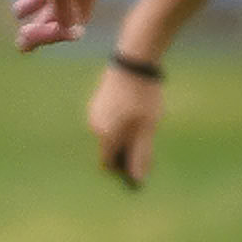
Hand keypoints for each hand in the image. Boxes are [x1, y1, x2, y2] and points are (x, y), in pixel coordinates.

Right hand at [87, 63, 164, 187]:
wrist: (134, 62)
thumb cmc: (143, 97)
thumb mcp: (147, 129)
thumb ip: (141, 155)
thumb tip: (137, 180)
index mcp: (106, 136)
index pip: (108, 164)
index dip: (123, 167)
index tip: (139, 163)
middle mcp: (94, 127)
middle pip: (108, 148)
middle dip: (125, 149)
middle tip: (146, 139)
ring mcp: (94, 112)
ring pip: (109, 134)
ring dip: (123, 134)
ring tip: (142, 120)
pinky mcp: (98, 101)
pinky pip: (108, 120)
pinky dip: (119, 122)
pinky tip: (134, 109)